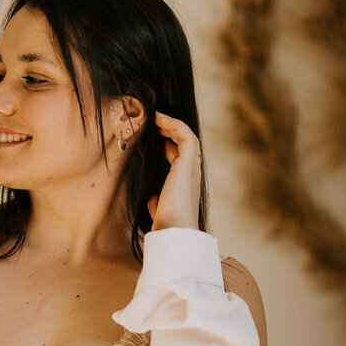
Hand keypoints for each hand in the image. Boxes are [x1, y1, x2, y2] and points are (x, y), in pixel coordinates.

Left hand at [147, 111, 200, 230]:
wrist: (174, 228)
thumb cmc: (166, 223)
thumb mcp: (159, 210)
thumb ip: (157, 202)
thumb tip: (152, 199)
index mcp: (185, 183)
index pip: (180, 158)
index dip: (168, 145)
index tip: (155, 137)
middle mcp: (192, 173)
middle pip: (186, 144)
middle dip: (171, 131)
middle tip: (155, 122)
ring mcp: (192, 166)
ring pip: (188, 137)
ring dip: (172, 125)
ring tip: (156, 116)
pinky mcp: (189, 162)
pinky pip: (185, 135)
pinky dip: (173, 124)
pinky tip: (159, 119)